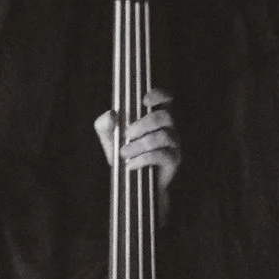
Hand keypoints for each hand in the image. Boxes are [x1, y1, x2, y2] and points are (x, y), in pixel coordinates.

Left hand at [94, 87, 182, 213]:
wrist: (131, 183)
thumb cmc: (124, 154)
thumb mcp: (109, 138)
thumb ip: (105, 125)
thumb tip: (110, 115)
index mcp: (156, 116)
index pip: (166, 98)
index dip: (159, 95)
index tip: (143, 100)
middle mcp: (169, 127)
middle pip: (164, 116)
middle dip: (143, 123)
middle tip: (126, 134)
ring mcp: (173, 143)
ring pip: (163, 136)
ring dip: (140, 144)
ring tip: (123, 153)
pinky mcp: (173, 160)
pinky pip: (162, 155)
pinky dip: (143, 159)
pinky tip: (130, 164)